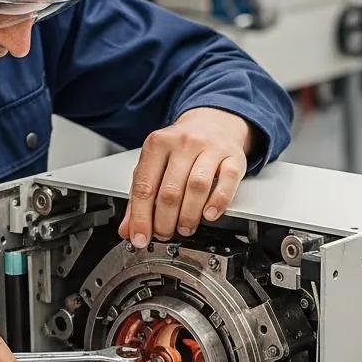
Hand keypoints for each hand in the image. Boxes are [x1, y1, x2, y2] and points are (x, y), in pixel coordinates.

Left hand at [119, 107, 253, 245]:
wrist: (214, 123)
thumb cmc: (182, 149)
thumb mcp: (156, 164)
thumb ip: (140, 197)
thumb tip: (128, 229)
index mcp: (157, 144)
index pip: (145, 186)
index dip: (141, 217)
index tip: (141, 238)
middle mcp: (183, 143)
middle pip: (170, 190)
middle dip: (165, 221)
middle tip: (165, 234)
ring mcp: (209, 148)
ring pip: (197, 187)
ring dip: (189, 215)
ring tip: (184, 228)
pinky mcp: (232, 157)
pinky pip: (227, 181)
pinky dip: (218, 202)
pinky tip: (210, 215)